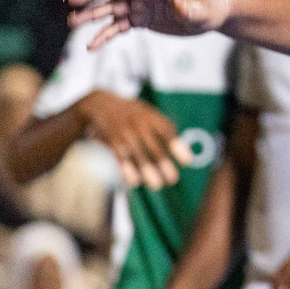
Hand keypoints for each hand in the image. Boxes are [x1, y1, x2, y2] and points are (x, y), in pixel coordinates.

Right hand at [68, 0, 230, 50]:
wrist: (212, 15)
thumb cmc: (209, 7)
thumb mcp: (200, 10)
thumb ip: (188, 7)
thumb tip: (179, 4)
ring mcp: (139, 4)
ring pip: (110, 8)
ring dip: (91, 15)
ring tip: (72, 22)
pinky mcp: (140, 19)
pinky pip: (118, 27)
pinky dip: (105, 35)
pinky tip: (91, 46)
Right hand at [77, 90, 191, 188]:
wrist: (101, 103)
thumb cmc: (134, 113)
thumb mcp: (149, 112)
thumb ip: (164, 127)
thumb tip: (182, 149)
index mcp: (151, 116)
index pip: (167, 132)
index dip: (178, 147)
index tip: (188, 162)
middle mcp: (138, 124)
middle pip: (153, 146)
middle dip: (163, 164)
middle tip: (173, 180)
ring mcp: (123, 132)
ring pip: (136, 154)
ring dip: (146, 170)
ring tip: (157, 185)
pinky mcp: (110, 140)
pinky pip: (120, 157)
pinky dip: (127, 170)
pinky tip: (135, 181)